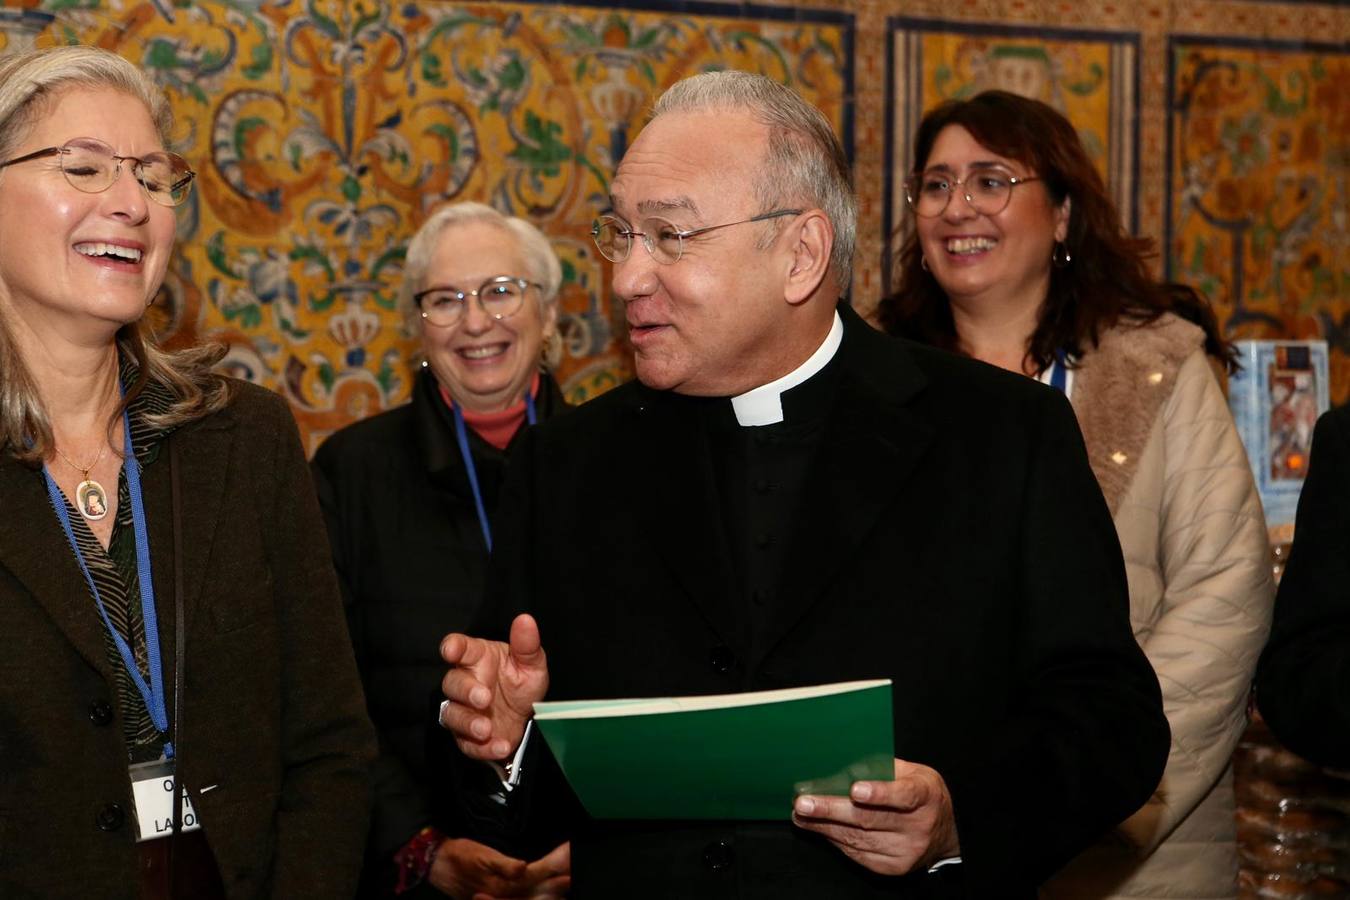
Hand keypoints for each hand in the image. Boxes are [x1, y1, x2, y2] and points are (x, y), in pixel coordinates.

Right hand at [429, 839, 569, 899]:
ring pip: (534, 896)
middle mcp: (507, 893)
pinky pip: (525, 896)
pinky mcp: (502, 895)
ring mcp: (504, 896)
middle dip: (558, 880)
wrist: (438, 865)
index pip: (536, 875)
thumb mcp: (479, 856)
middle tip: (576, 869)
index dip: (554, 866)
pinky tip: (548, 889)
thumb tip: (522, 868)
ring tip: (569, 877)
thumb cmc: (459, 857)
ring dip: (552, 886)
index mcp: (504, 884)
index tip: (570, 854)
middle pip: (540, 890)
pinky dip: (538, 890)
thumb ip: (502, 865)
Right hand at [440, 614, 548, 759]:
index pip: (459, 647)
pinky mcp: (466, 736)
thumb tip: (525, 620)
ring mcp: (463, 710)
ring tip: (486, 729)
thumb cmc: (522, 683)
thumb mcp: (532, 664)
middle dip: (465, 691)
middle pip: (452, 683)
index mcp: (478, 658)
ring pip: (452, 714)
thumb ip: (527, 645)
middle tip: (483, 698)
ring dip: (467, 722)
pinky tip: (500, 745)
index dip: (453, 647)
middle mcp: (466, 682)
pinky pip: (466, 742)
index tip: (451, 649)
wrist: (526, 719)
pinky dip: (482, 747)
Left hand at [791, 758, 959, 875]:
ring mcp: (907, 850)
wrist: (945, 831)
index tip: (854, 790)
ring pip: (859, 840)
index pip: (903, 795)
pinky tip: (820, 829)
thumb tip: (841, 766)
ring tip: (801, 815)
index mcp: (926, 795)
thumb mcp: (911, 772)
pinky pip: (859, 855)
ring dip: (825, 827)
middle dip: (832, 811)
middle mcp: (918, 826)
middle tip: (804, 803)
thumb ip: (883, 769)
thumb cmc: (921, 793)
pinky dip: (836, 841)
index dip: (879, 793)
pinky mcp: (894, 867)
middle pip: (871, 820)